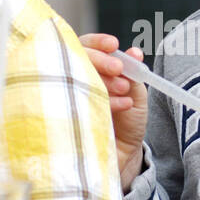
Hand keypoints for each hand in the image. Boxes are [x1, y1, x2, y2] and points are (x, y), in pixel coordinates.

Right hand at [79, 33, 147, 191]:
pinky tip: (121, 105)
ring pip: (72, 77)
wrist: (123, 156)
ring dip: (101, 79)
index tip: (114, 45)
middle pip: (75, 58)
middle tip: (119, 69)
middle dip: (100, 60)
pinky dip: (103, 101)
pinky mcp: (64, 118)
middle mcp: (73, 80)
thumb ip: (134, 72)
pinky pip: (76, 102)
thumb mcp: (135, 93)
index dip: (97, 43)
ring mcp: (65, 98)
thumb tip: (134, 52)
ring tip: (124, 89)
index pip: (85, 46)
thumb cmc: (126, 121)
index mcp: (90, 69)